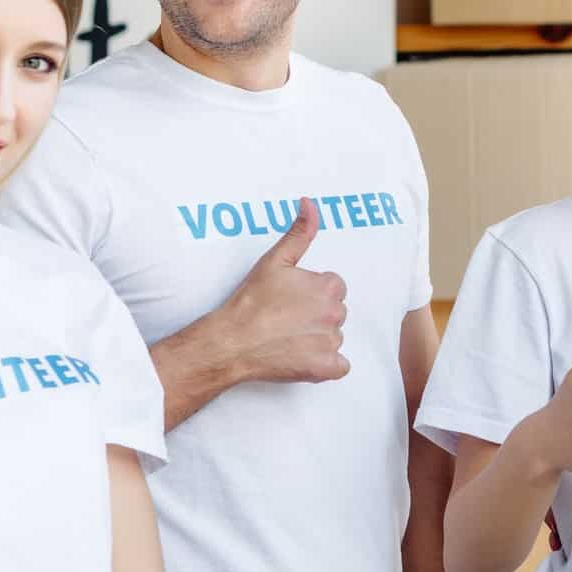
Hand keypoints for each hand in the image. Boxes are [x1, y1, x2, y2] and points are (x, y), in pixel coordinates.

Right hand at [207, 198, 349, 384]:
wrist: (232, 341)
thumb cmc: (250, 302)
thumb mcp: (274, 261)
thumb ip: (299, 233)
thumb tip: (310, 204)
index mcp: (327, 288)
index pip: (334, 288)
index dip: (312, 293)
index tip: (291, 299)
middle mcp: (335, 314)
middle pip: (335, 312)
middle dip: (316, 315)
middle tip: (286, 319)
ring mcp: (331, 342)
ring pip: (334, 338)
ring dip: (318, 339)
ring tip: (287, 338)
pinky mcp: (326, 367)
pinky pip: (339, 366)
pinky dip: (325, 365)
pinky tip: (302, 357)